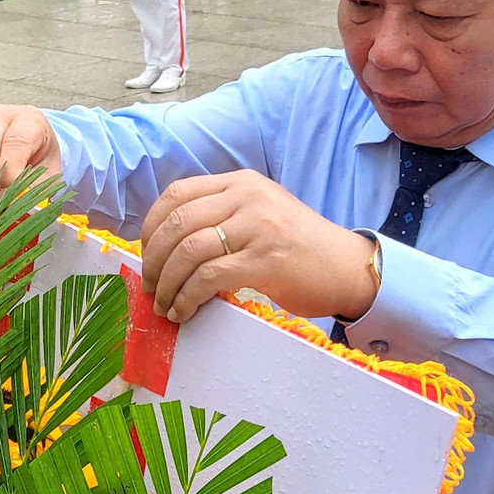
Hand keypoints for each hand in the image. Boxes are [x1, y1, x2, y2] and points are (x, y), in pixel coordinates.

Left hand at [139, 170, 376, 323]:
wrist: (347, 267)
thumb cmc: (298, 247)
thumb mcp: (258, 215)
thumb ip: (220, 217)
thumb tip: (168, 246)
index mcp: (241, 182)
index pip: (177, 194)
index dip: (151, 225)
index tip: (146, 253)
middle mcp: (247, 197)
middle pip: (178, 222)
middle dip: (154, 259)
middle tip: (150, 286)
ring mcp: (258, 226)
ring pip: (189, 251)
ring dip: (168, 284)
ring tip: (164, 305)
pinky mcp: (266, 259)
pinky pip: (209, 277)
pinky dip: (188, 297)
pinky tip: (184, 310)